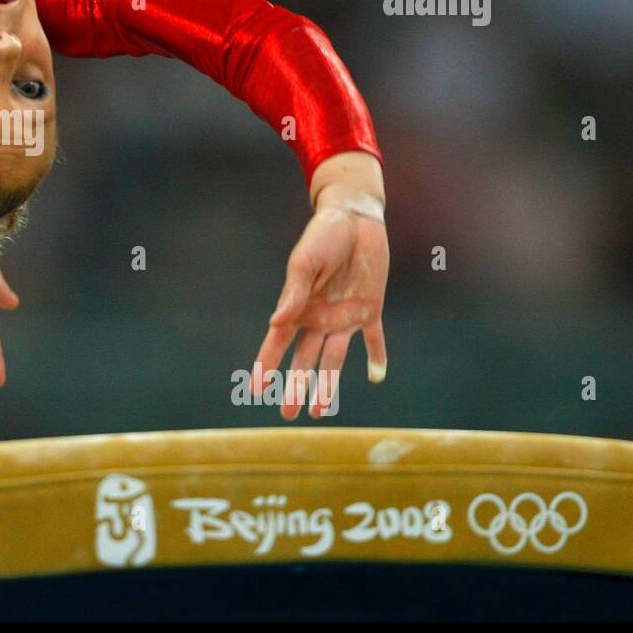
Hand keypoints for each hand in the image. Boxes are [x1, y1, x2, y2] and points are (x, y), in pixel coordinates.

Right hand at [251, 188, 388, 419]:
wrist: (355, 218)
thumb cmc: (323, 236)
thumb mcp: (305, 262)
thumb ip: (294, 293)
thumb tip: (276, 324)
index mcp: (298, 306)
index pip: (278, 342)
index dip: (266, 365)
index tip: (256, 389)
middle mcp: (319, 317)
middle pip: (305, 359)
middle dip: (296, 387)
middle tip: (288, 414)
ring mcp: (345, 316)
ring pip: (334, 359)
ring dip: (328, 384)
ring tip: (321, 411)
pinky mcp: (370, 310)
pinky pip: (374, 338)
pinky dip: (376, 356)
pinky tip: (376, 376)